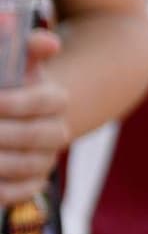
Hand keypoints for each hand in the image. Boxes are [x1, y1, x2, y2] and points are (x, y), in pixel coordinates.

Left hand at [0, 30, 68, 204]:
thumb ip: (27, 49)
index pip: (45, 101)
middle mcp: (57, 131)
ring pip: (28, 165)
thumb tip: (49, 42)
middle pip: (36, 136)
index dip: (17, 103)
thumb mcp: (15, 63)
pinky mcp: (34, 181)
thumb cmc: (7, 84)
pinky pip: (23, 191)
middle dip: (1, 134)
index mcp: (55, 99)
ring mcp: (46, 158)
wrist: (14, 114)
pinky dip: (3, 191)